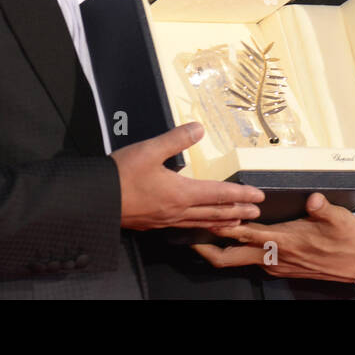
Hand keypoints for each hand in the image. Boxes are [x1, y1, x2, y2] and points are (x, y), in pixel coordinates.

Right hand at [112, 122, 263, 230]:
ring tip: (236, 223)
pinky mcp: (154, 224)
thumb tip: (199, 128)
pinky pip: (186, 227)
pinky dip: (201, 226)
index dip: (240, 194)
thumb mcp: (149, 150)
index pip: (219, 194)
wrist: (95, 200)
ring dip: (222, 222)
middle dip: (237, 212)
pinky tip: (198, 224)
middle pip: (215, 213)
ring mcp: (166, 220)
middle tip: (257, 213)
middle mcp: (178, 210)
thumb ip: (176, 139)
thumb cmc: (121, 174)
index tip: (259, 196)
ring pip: (201, 223)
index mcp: (181, 193)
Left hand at [192, 192, 354, 281]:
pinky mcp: (280, 266)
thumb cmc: (347, 238)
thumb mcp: (337, 219)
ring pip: (238, 261)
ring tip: (201, 234)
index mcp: (284, 242)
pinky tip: (230, 239)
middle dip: (207, 250)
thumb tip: (313, 201)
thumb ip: (322, 209)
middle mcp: (274, 257)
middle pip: (231, 258)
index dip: (224, 229)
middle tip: (186, 237)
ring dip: (220, 250)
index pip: (246, 235)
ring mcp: (275, 264)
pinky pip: (250, 261)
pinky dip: (236, 252)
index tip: (203, 221)